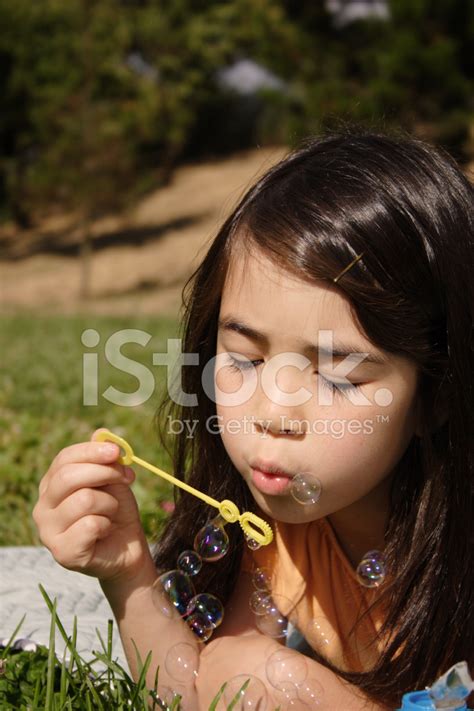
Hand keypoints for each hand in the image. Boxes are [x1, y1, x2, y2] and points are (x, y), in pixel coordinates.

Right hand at [33, 427, 152, 583]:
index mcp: (51, 485)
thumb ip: (105, 458)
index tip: (117, 451)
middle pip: (68, 477)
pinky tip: (105, 531)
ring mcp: (48, 532)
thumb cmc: (116, 512)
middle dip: (104, 473)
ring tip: (111, 512)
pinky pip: (91, 524)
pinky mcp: (62, 552)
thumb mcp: (113, 480)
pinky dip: (107, 524)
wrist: (128, 549)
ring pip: (85, 500)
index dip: (91, 451)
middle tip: (126, 478)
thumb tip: (100, 433)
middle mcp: (42, 507)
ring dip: (110, 504)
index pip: (64, 459)